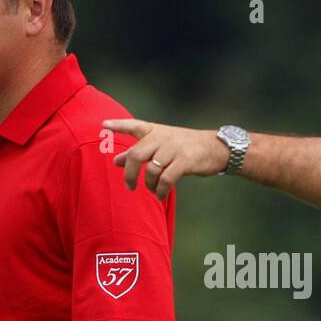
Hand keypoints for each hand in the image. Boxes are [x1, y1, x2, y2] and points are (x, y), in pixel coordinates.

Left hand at [104, 119, 229, 198]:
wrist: (216, 148)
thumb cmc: (186, 147)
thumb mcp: (163, 145)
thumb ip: (140, 151)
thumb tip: (116, 161)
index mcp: (156, 131)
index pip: (134, 125)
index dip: (118, 125)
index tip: (103, 126)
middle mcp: (162, 137)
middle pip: (137, 155)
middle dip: (130, 174)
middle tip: (129, 187)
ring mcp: (174, 149)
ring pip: (151, 170)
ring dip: (149, 185)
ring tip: (153, 192)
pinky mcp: (185, 161)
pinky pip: (166, 179)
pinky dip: (161, 191)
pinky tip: (161, 196)